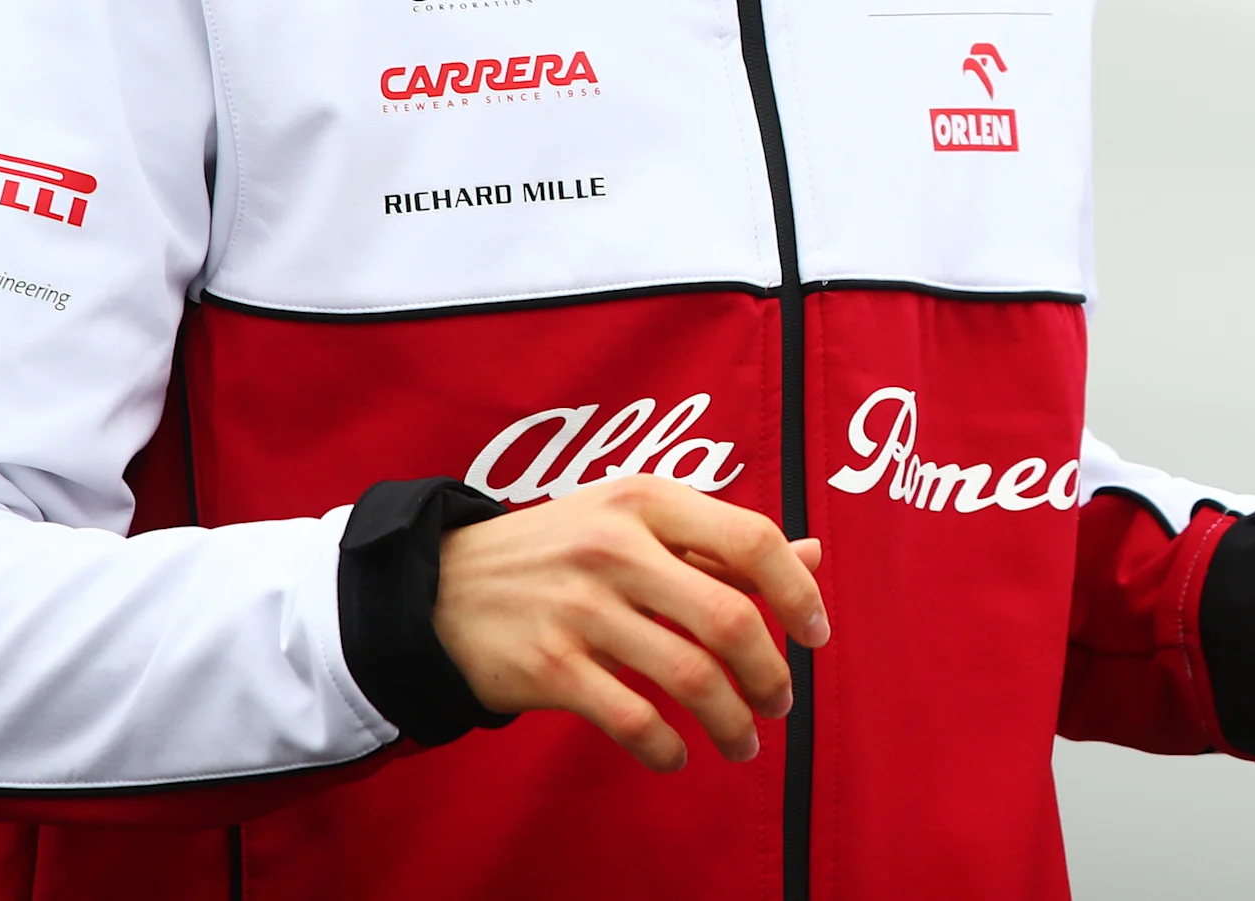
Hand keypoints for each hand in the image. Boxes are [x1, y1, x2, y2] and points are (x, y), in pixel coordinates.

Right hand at [433, 475, 830, 772]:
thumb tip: (815, 554)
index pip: (752, 541)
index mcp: (647, 501)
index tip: (817, 634)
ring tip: (744, 741)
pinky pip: (632, 719)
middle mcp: (616, 549)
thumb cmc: (561, 551)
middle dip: (770, 673)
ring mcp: (579, 608)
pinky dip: (667, 747)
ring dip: (732, 721)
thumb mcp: (637, 522)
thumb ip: (722, 544)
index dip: (798, 592)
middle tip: (781, 702)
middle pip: (729, 619)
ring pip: (689, 677)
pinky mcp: (547, 666)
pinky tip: (680, 753)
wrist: (437, 588)